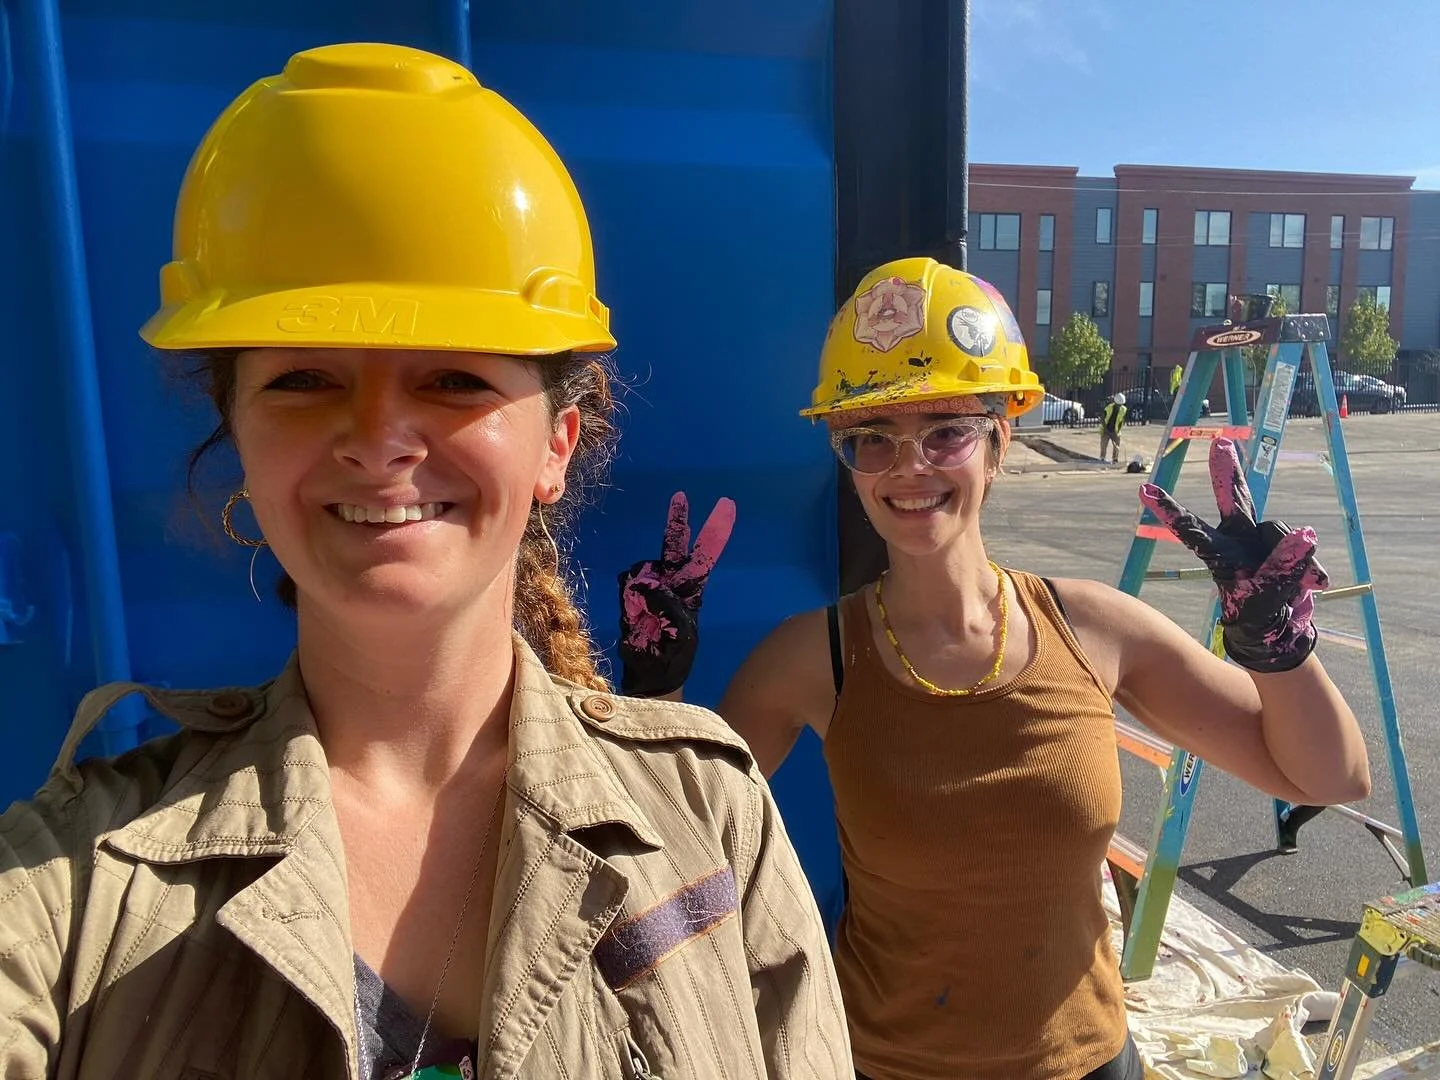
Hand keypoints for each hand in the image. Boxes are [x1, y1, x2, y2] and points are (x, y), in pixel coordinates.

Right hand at [618, 493, 735, 695]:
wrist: (651, 672)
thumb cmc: (674, 655)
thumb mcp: (682, 633)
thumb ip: (668, 605)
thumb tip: (646, 584)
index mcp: (692, 590)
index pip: (706, 555)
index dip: (715, 531)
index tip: (726, 505)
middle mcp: (671, 582)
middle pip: (674, 545)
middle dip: (677, 521)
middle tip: (681, 496)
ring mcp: (649, 586)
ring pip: (645, 569)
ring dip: (646, 590)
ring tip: (651, 620)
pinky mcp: (630, 594)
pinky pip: (628, 585)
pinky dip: (631, 600)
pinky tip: (637, 618)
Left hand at [1138, 437, 1328, 672]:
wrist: (1281, 624)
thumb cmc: (1259, 611)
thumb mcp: (1266, 595)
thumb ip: (1283, 566)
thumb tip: (1305, 533)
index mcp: (1219, 551)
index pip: (1190, 528)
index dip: (1168, 509)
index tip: (1142, 489)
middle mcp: (1238, 537)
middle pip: (1234, 500)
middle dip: (1228, 473)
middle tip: (1219, 443)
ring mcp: (1261, 537)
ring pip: (1281, 532)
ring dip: (1294, 561)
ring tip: (1296, 587)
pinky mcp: (1286, 542)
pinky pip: (1303, 547)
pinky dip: (1310, 568)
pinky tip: (1314, 583)